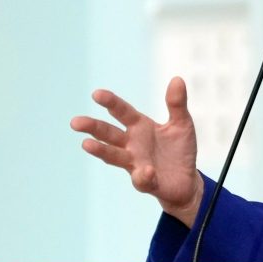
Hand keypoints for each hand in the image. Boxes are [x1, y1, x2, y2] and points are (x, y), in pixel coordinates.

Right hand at [70, 78, 205, 224]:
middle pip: (108, 133)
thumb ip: (177, 104)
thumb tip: (177, 79)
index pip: (122, 111)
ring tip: (86, 145)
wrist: (187, 180)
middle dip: (92, 127)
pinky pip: (141, 179)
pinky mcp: (146, 182)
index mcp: (139, 126)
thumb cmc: (179, 149)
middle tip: (75, 122)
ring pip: (114, 156)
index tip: (97, 94)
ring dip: (101, 150)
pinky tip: (146, 171)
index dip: (110, 102)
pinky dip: (142, 175)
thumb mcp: (182, 124)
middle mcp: (132, 144)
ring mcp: (136, 163)